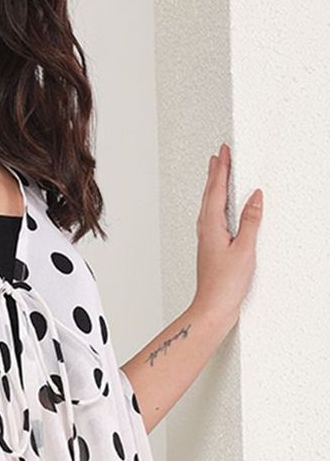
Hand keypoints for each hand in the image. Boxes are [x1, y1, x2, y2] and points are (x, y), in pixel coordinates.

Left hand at [193, 142, 262, 328]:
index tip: (223, 151)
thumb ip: (250, 221)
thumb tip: (255, 198)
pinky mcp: (211, 249)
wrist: (212, 309)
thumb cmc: (224, 285)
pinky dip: (217, 205)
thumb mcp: (244, 249)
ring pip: (209, 206)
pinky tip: (221, 209)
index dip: (221, 169)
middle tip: (218, 155)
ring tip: (217, 174)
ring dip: (214, 188)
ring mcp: (207, 240)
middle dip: (215, 173)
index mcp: (211, 226)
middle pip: (210, 195)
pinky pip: (212, 218)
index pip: (216, 190)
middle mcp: (205, 231)